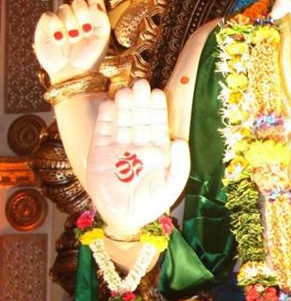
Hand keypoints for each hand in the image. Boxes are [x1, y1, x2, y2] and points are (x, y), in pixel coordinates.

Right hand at [34, 0, 109, 81]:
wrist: (73, 72)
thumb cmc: (90, 56)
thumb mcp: (102, 35)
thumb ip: (101, 15)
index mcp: (92, 15)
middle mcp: (77, 15)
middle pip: (78, 1)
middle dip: (82, 15)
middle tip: (85, 30)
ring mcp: (61, 19)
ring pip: (64, 8)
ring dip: (70, 25)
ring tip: (74, 39)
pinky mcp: (47, 24)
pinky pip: (50, 16)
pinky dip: (57, 28)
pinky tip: (61, 39)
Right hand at [87, 80, 189, 236]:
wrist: (124, 216)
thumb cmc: (151, 203)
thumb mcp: (172, 185)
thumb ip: (181, 164)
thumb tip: (179, 141)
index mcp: (156, 150)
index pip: (157, 124)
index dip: (157, 109)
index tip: (157, 93)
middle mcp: (137, 145)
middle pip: (139, 118)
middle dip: (140, 102)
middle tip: (141, 84)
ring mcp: (118, 148)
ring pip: (121, 121)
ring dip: (123, 106)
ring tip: (125, 91)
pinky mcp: (99, 153)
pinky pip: (103, 132)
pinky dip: (106, 118)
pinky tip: (110, 105)